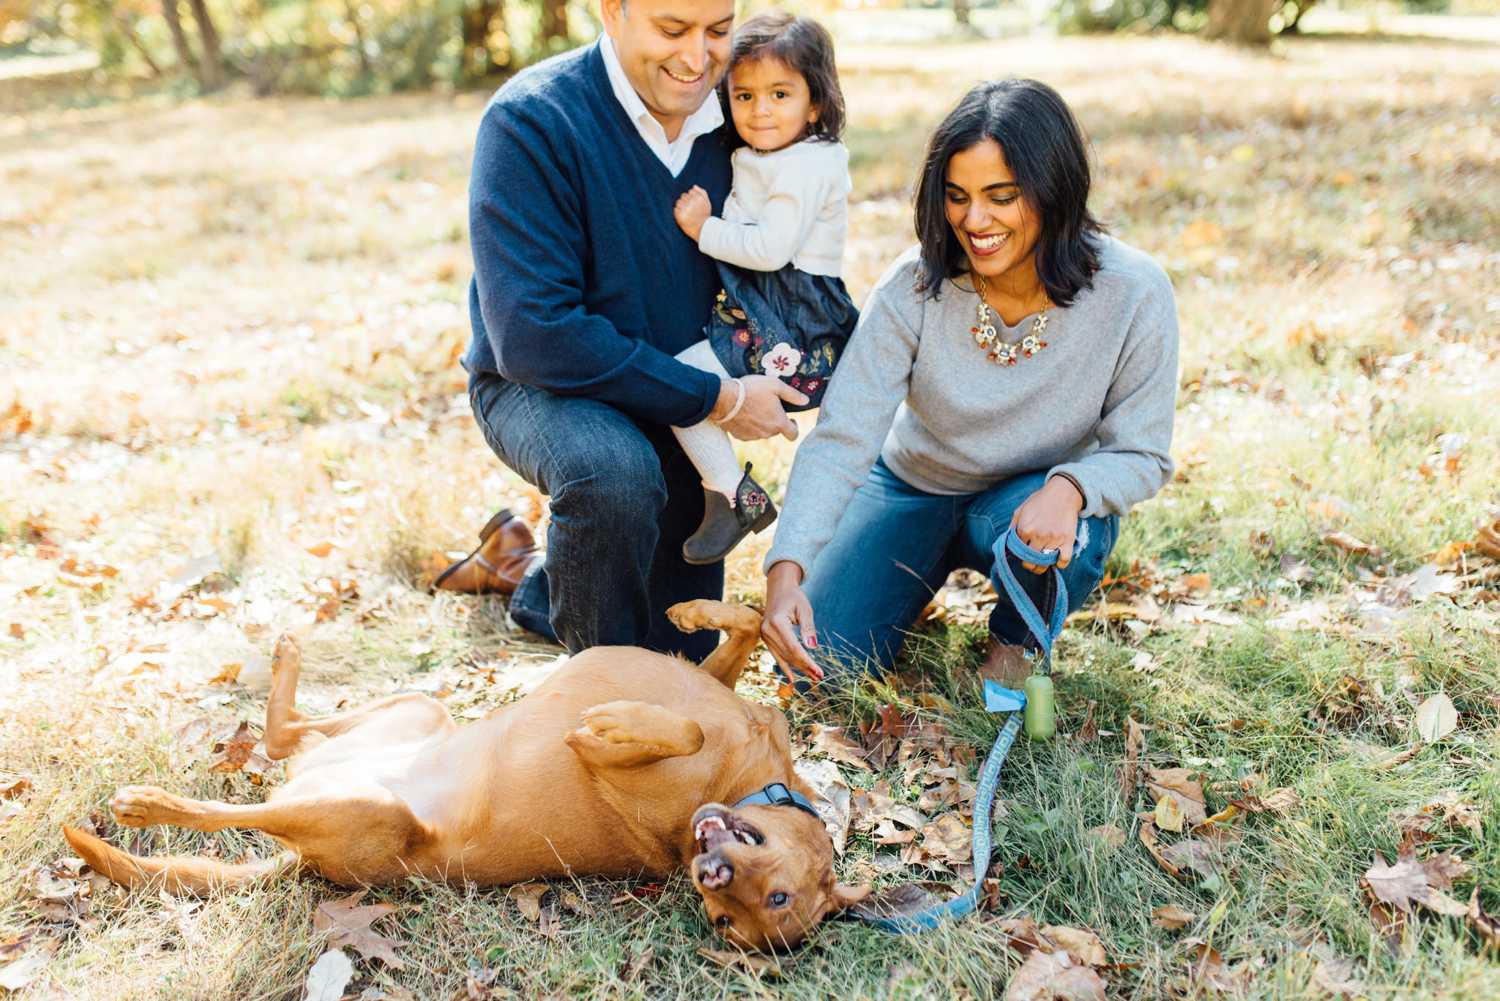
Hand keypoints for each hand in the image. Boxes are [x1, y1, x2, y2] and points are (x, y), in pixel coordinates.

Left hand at [673, 185, 711, 240]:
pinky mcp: (679, 215)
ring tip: (688, 214)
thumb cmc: (704, 217)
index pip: (690, 191)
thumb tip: (694, 186)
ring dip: (681, 207)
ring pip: (678, 202)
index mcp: (699, 198)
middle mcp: (692, 202)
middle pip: (683, 196)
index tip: (695, 205)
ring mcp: (685, 208)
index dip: (692, 198)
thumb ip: (702, 193)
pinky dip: (678, 213)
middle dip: (686, 202)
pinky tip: (684, 217)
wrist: (702, 230)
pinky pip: (675, 209)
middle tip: (691, 210)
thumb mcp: (707, 203)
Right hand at [713, 375, 806, 441]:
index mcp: (779, 423)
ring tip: (754, 407)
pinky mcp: (740, 436)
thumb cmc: (751, 390)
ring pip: (763, 432)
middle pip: (777, 431)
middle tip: (768, 406)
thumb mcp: (775, 385)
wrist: (723, 399)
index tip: (790, 419)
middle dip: (775, 421)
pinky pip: (749, 433)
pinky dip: (749, 426)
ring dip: (762, 423)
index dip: (794, 428)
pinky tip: (743, 413)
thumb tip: (806, 401)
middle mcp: (767, 433)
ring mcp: (753, 436)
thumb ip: (793, 395)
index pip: (793, 435)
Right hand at [761, 561, 822, 682]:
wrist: (779, 589)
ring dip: (798, 668)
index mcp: (777, 622)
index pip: (794, 647)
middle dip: (805, 667)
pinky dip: (785, 666)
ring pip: (783, 657)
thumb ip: (808, 628)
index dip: (807, 662)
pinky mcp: (765, 638)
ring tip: (813, 677)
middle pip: (788, 654)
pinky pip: (776, 655)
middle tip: (820, 677)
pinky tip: (793, 678)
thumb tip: (812, 647)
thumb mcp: (805, 609)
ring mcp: (764, 635)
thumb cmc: (794, 597)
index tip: (819, 672)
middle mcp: (767, 630)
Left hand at [1010, 476, 1084, 573]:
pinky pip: (1064, 560)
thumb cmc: (1039, 501)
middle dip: (1028, 564)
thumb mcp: (1020, 510)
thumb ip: (1012, 527)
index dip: (1019, 553)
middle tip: (1030, 561)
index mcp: (1025, 528)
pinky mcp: (1068, 540)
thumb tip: (1006, 543)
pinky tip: (1057, 559)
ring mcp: (1054, 538)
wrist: (1063, 492)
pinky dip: (1060, 563)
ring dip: (1042, 566)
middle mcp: (1039, 535)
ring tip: (1042, 563)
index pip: (1018, 551)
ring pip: (1045, 564)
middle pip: (1030, 561)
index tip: (1022, 552)